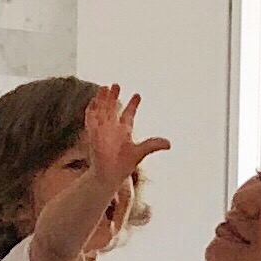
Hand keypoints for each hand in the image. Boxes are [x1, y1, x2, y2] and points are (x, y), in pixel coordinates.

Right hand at [81, 83, 171, 206]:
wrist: (107, 175)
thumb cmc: (122, 166)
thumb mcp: (140, 153)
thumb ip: (153, 145)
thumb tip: (170, 143)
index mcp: (124, 132)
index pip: (128, 115)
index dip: (133, 105)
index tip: (138, 95)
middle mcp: (112, 129)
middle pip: (112, 109)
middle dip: (114, 97)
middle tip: (117, 85)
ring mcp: (101, 130)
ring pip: (101, 111)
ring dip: (102, 100)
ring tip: (105, 87)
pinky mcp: (92, 134)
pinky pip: (90, 119)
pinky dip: (91, 110)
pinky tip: (93, 100)